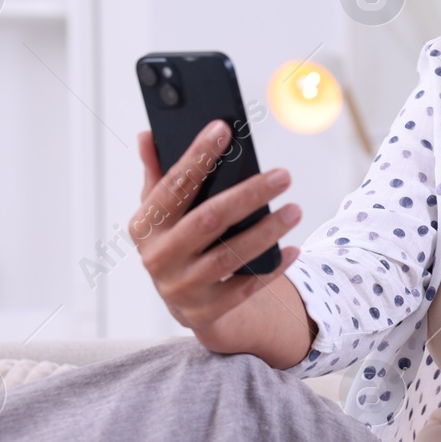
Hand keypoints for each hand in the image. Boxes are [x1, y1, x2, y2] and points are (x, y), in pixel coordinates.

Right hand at [131, 120, 301, 340]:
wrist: (186, 302)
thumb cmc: (178, 242)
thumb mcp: (162, 212)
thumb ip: (158, 174)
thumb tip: (149, 134)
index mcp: (145, 225)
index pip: (173, 185)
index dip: (196, 156)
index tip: (223, 129)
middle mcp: (158, 258)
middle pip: (208, 220)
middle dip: (248, 195)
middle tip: (283, 176)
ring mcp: (180, 288)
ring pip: (229, 256)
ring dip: (266, 232)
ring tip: (295, 210)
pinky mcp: (205, 312)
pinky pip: (245, 289)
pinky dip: (271, 269)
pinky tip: (294, 250)